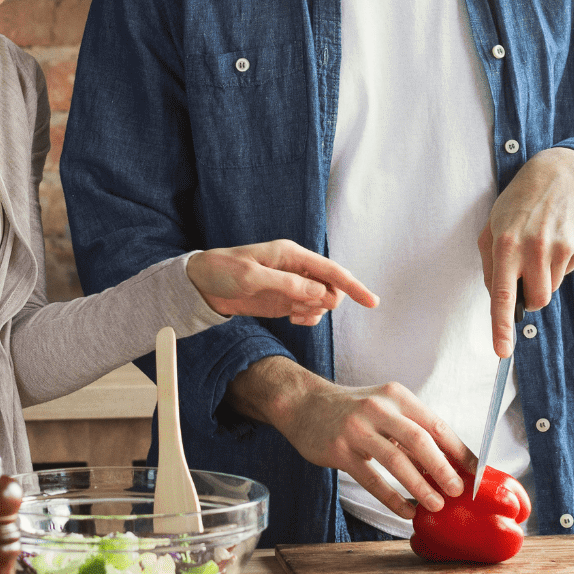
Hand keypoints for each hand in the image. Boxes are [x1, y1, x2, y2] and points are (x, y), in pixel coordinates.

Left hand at [186, 239, 377, 325]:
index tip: (372, 302)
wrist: (201, 285)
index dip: (353, 286)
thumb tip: (320, 293)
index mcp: (291, 255)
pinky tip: (292, 318)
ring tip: (291, 313)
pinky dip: (307, 318)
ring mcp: (292, 285)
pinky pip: (309, 311)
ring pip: (322, 302)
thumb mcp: (251, 277)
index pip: (331, 270)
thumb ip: (286, 285)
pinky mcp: (285, 300)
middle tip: (299, 309)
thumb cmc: (222, 271)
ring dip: (314, 312)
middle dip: (325, 302)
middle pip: (332, 288)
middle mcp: (297, 268)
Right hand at [224, 357, 470, 517]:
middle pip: (419, 440)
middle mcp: (378, 407)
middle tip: (458, 491)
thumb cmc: (353, 410)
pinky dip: (392, 498)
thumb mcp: (385, 408)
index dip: (459, 450)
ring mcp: (357, 428)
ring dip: (420, 486)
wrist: (303, 404)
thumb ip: (411, 431)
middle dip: (443, 468)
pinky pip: (371, 479)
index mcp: (397, 396)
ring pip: (396, 460)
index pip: (436, 424)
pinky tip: (406, 511)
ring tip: (436, 505)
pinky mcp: (339, 450)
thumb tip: (448, 465)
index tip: (476, 473)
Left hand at [479, 147, 573, 356]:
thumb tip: (499, 300)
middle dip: (532, 297)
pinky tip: (556, 238)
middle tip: (526, 272)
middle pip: (537, 301)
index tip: (502, 352)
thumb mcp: (492, 227)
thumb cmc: (519, 205)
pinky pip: (568, 272)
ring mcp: (560, 247)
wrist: (559, 175)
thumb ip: (491, 266)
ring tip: (541, 246)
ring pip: (552, 289)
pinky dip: (560, 263)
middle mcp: (534, 247)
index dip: (501, 327)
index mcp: (505, 244)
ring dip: (545, 277)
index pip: (503, 295)